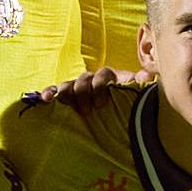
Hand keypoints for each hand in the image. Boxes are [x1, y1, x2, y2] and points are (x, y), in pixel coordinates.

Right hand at [31, 65, 146, 106]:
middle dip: (83, 93)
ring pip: (67, 84)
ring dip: (66, 93)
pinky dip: (48, 93)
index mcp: (108, 78)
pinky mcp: (64, 97)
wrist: (113, 115)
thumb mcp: (133, 96)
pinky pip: (53, 91)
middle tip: (86, 111)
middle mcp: (91, 80)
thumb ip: (139, 85)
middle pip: (83, 79)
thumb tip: (147, 76)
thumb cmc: (124, 104)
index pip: (103, 75)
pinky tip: (45, 99)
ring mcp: (76, 87)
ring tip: (65, 104)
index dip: (100, 87)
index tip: (101, 104)